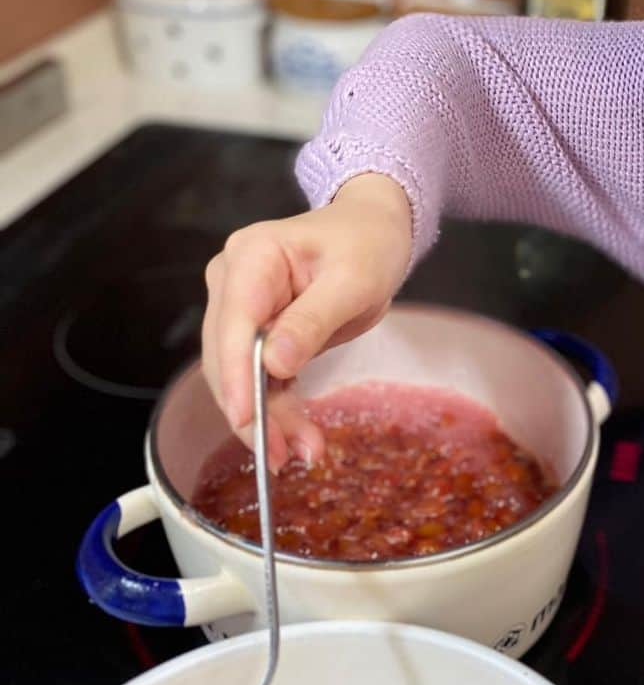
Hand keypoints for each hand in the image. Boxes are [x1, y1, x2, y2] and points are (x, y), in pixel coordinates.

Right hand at [201, 172, 411, 470]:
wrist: (374, 231)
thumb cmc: (367, 245)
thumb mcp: (353, 281)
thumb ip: (313, 320)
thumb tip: (275, 364)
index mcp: (253, 257)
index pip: (234, 323)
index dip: (237, 375)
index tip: (247, 419)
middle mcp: (234, 281)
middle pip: (228, 356)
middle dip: (253, 410)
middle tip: (282, 454)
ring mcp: (241, 307)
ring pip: (240, 374)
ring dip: (266, 418)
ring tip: (298, 453)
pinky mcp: (257, 331)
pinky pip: (260, 377)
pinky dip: (276, 409)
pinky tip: (295, 437)